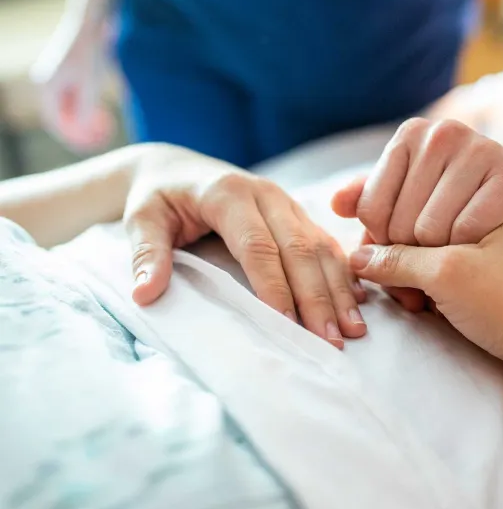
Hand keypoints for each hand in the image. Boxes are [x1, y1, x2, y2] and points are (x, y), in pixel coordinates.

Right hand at [31, 18, 113, 152]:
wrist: (90, 26)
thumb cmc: (90, 54)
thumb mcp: (90, 85)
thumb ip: (86, 108)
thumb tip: (84, 130)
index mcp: (47, 88)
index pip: (54, 122)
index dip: (71, 138)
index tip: (88, 148)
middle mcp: (47, 85)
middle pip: (62, 118)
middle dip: (79, 133)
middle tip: (98, 143)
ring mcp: (56, 81)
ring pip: (70, 110)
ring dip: (85, 123)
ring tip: (105, 133)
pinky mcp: (68, 77)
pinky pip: (75, 101)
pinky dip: (88, 111)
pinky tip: (105, 117)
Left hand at [124, 145, 366, 347]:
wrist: (175, 167)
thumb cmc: (157, 198)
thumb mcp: (141, 219)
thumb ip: (146, 253)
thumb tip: (145, 294)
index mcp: (228, 193)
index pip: (258, 246)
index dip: (274, 286)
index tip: (286, 325)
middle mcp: (266, 194)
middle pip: (300, 249)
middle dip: (317, 298)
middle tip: (331, 340)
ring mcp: (287, 203)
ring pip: (321, 246)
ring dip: (338, 290)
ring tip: (352, 329)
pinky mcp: (297, 213)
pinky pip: (327, 242)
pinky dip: (343, 273)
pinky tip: (355, 301)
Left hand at [331, 117, 502, 247]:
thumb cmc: (463, 203)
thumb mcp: (413, 198)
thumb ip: (373, 199)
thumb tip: (334, 205)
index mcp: (411, 134)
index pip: (371, 210)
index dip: (384, 243)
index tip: (406, 250)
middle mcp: (443, 133)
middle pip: (399, 223)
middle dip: (412, 256)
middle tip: (433, 262)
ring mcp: (481, 149)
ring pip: (431, 230)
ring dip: (441, 258)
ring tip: (456, 254)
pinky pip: (468, 231)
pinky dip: (470, 250)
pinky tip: (481, 244)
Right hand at [348, 222, 502, 383]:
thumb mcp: (449, 273)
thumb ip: (398, 260)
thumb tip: (355, 259)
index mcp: (467, 193)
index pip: (396, 206)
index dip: (387, 244)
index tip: (404, 277)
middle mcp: (463, 210)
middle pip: (397, 228)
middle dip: (394, 266)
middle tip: (413, 298)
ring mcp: (463, 239)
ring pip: (405, 253)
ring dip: (403, 281)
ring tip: (421, 306)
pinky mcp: (465, 269)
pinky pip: (422, 270)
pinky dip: (417, 288)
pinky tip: (426, 307)